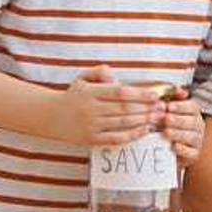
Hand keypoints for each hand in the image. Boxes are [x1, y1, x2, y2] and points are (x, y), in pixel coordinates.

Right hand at [50, 65, 164, 146]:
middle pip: (124, 109)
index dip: (139, 94)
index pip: (119, 93)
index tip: (155, 95)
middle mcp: (90, 110)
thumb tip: (114, 74)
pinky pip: (115, 138)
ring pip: (122, 123)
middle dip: (146, 108)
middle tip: (162, 107)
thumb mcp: (82, 78)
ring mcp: (91, 126)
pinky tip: (145, 130)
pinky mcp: (91, 139)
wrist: (49, 116)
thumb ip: (99, 72)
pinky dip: (132, 135)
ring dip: (144, 120)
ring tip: (159, 116)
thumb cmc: (73, 95)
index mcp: (90, 93)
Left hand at [161, 92, 202, 165]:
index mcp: (193, 114)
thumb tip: (177, 88)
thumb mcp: (168, 111)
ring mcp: (197, 141)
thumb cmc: (167, 126)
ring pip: (192, 137)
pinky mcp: (194, 155)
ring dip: (179, 134)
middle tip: (166, 119)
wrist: (166, 150)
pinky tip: (174, 146)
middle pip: (193, 122)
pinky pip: (191, 153)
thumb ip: (172, 98)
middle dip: (179, 120)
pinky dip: (183, 150)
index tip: (168, 106)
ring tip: (166, 132)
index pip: (192, 107)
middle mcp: (198, 126)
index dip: (181, 106)